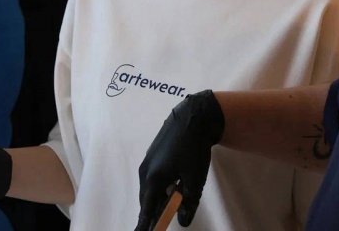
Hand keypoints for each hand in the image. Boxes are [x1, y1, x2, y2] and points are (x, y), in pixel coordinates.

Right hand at [135, 91, 224, 229]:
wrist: (192, 118)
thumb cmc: (193, 150)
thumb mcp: (195, 180)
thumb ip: (188, 202)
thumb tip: (183, 221)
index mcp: (154, 180)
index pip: (146, 210)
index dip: (144, 225)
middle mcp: (146, 172)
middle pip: (147, 200)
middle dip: (152, 213)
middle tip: (157, 224)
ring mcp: (148, 161)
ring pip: (150, 188)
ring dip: (157, 199)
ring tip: (168, 206)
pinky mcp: (153, 155)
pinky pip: (152, 178)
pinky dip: (159, 188)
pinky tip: (171, 187)